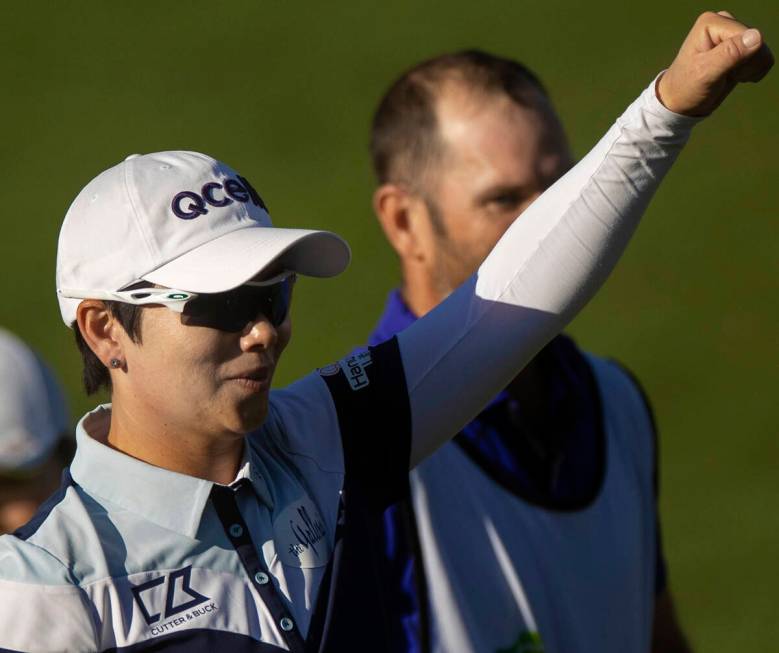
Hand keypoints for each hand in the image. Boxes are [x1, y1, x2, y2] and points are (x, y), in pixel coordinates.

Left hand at [657, 11, 773, 115]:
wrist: (680, 102)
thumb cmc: (686, 87)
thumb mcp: (706, 73)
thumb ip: (731, 54)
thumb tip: (757, 36)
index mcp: (712, 23)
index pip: (747, 36)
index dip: (741, 59)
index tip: (718, 72)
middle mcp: (724, 23)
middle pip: (758, 42)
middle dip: (745, 65)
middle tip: (722, 75)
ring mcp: (733, 35)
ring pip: (763, 51)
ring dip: (749, 69)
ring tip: (727, 75)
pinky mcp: (740, 48)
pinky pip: (763, 58)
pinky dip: (752, 71)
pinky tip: (734, 76)